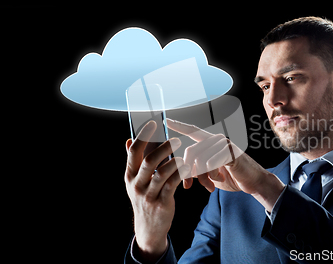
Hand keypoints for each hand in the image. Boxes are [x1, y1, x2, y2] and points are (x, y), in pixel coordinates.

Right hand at [124, 121, 188, 261]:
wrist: (148, 228)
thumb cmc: (145, 198)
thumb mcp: (136, 181)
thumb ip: (135, 161)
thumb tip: (128, 140)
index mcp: (129, 175)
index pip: (134, 152)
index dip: (143, 136)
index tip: (153, 122)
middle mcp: (136, 184)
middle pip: (148, 161)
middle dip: (163, 148)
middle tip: (176, 140)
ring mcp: (148, 195)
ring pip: (161, 173)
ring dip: (174, 161)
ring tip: (183, 154)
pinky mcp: (162, 203)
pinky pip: (172, 185)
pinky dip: (180, 174)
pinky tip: (187, 167)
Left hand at [166, 119, 284, 210]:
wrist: (253, 182)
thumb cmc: (232, 177)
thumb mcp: (210, 174)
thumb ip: (197, 170)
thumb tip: (184, 175)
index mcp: (211, 142)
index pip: (193, 131)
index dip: (180, 126)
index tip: (167, 120)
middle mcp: (217, 139)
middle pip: (190, 152)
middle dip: (187, 172)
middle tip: (189, 186)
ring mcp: (224, 144)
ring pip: (199, 161)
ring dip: (202, 178)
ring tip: (209, 186)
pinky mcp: (231, 152)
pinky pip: (210, 164)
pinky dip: (213, 176)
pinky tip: (221, 178)